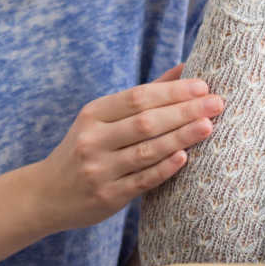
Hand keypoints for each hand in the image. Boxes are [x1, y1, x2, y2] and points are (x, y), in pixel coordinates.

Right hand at [35, 64, 223, 229]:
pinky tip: (185, 157)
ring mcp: (99, 169)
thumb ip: (143, 97)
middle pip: (145, 121)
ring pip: (146, 150)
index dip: (172, 91)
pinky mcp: (107, 196)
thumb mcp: (102, 119)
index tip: (203, 86)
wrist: (47, 194)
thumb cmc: (86, 149)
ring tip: (208, 126)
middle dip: (184, 111)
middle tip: (217, 103)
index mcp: (93, 114)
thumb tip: (184, 69)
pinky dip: (164, 168)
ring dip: (180, 137)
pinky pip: (142, 181)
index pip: (137, 97)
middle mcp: (93, 139)